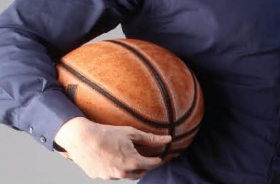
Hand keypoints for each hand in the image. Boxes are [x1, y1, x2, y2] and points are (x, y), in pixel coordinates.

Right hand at [54, 117, 171, 179]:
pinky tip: (112, 158)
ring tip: (128, 157)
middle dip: (144, 166)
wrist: (81, 138)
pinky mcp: (98, 176)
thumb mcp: (132, 133)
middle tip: (145, 157)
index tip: (158, 156)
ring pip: (125, 175)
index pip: (151, 164)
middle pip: (139, 173)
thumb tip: (168, 139)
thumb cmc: (106, 134)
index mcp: (132, 163)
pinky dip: (115, 168)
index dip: (156, 159)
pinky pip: (111, 174)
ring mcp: (109, 176)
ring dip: (130, 169)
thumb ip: (151, 139)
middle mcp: (122, 173)